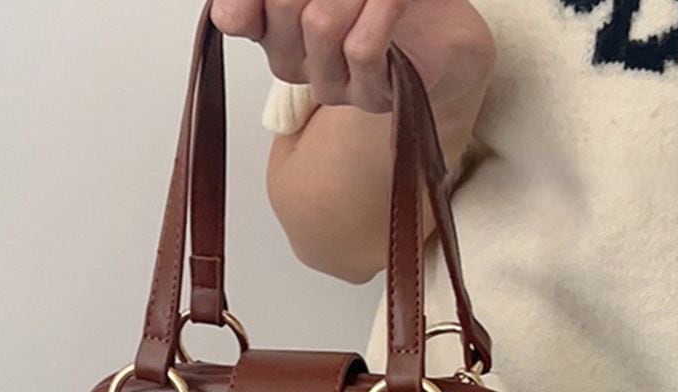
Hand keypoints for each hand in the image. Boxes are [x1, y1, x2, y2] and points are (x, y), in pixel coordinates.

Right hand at [210, 0, 494, 112]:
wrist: (444, 28)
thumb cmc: (386, 1)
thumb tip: (233, 12)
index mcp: (275, 28)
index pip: (235, 13)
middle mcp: (296, 62)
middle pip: (282, 8)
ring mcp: (332, 84)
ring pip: (320, 26)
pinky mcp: (371, 96)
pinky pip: (361, 48)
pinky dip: (381, 11)